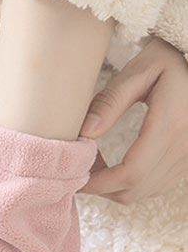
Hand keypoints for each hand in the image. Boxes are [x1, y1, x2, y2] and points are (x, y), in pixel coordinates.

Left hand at [79, 37, 187, 203]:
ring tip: (94, 164)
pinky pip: (157, 185)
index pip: (131, 173)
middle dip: (101, 187)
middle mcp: (186, 146)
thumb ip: (109, 102)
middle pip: (136, 189)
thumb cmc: (166, 60)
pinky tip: (115, 165)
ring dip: (114, 187)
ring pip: (146, 192)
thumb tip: (84, 133)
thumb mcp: (137, 73)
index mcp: (172, 124)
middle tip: (78, 168)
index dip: (98, 183)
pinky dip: (131, 183)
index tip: (74, 175)